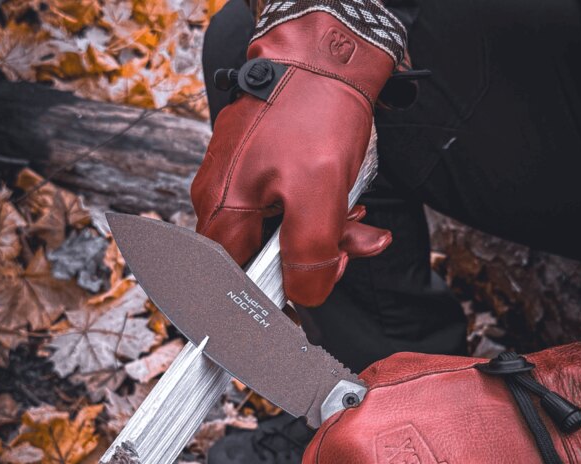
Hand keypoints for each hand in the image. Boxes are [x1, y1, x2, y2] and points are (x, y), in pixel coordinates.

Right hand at [191, 1, 406, 305]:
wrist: (324, 52)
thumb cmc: (314, 112)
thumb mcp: (318, 193)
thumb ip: (309, 253)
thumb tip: (307, 294)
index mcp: (224, 209)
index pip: (236, 278)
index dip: (275, 290)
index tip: (311, 284)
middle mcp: (224, 197)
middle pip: (264, 255)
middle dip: (312, 257)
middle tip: (347, 248)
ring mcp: (243, 179)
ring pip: (283, 231)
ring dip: (326, 234)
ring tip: (356, 221)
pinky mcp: (264, 167)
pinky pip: (290, 204)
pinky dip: (321, 210)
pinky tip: (347, 202)